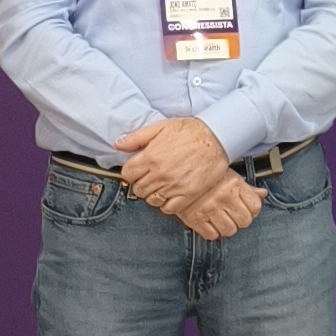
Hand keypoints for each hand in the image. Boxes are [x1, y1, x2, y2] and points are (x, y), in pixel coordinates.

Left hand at [113, 113, 232, 215]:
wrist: (216, 137)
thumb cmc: (190, 131)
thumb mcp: (160, 126)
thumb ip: (136, 137)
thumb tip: (118, 144)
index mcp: (150, 157)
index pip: (127, 174)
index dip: (131, 172)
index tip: (138, 170)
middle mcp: (160, 174)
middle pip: (138, 189)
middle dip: (141, 183)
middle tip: (150, 177)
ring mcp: (174, 186)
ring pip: (152, 200)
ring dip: (153, 194)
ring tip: (160, 186)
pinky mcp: (188, 194)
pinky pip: (169, 208)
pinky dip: (166, 204)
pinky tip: (170, 195)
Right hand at [173, 170, 263, 239]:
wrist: (178, 177)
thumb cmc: (206, 177)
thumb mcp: (230, 176)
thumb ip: (248, 188)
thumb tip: (262, 194)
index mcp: (233, 185)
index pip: (255, 206)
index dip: (252, 209)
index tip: (247, 208)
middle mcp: (223, 197)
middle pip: (244, 221)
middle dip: (241, 220)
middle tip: (234, 214)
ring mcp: (209, 209)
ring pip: (229, 230)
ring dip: (227, 227)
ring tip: (222, 219)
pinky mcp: (195, 219)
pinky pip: (211, 235)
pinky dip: (212, 232)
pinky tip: (210, 223)